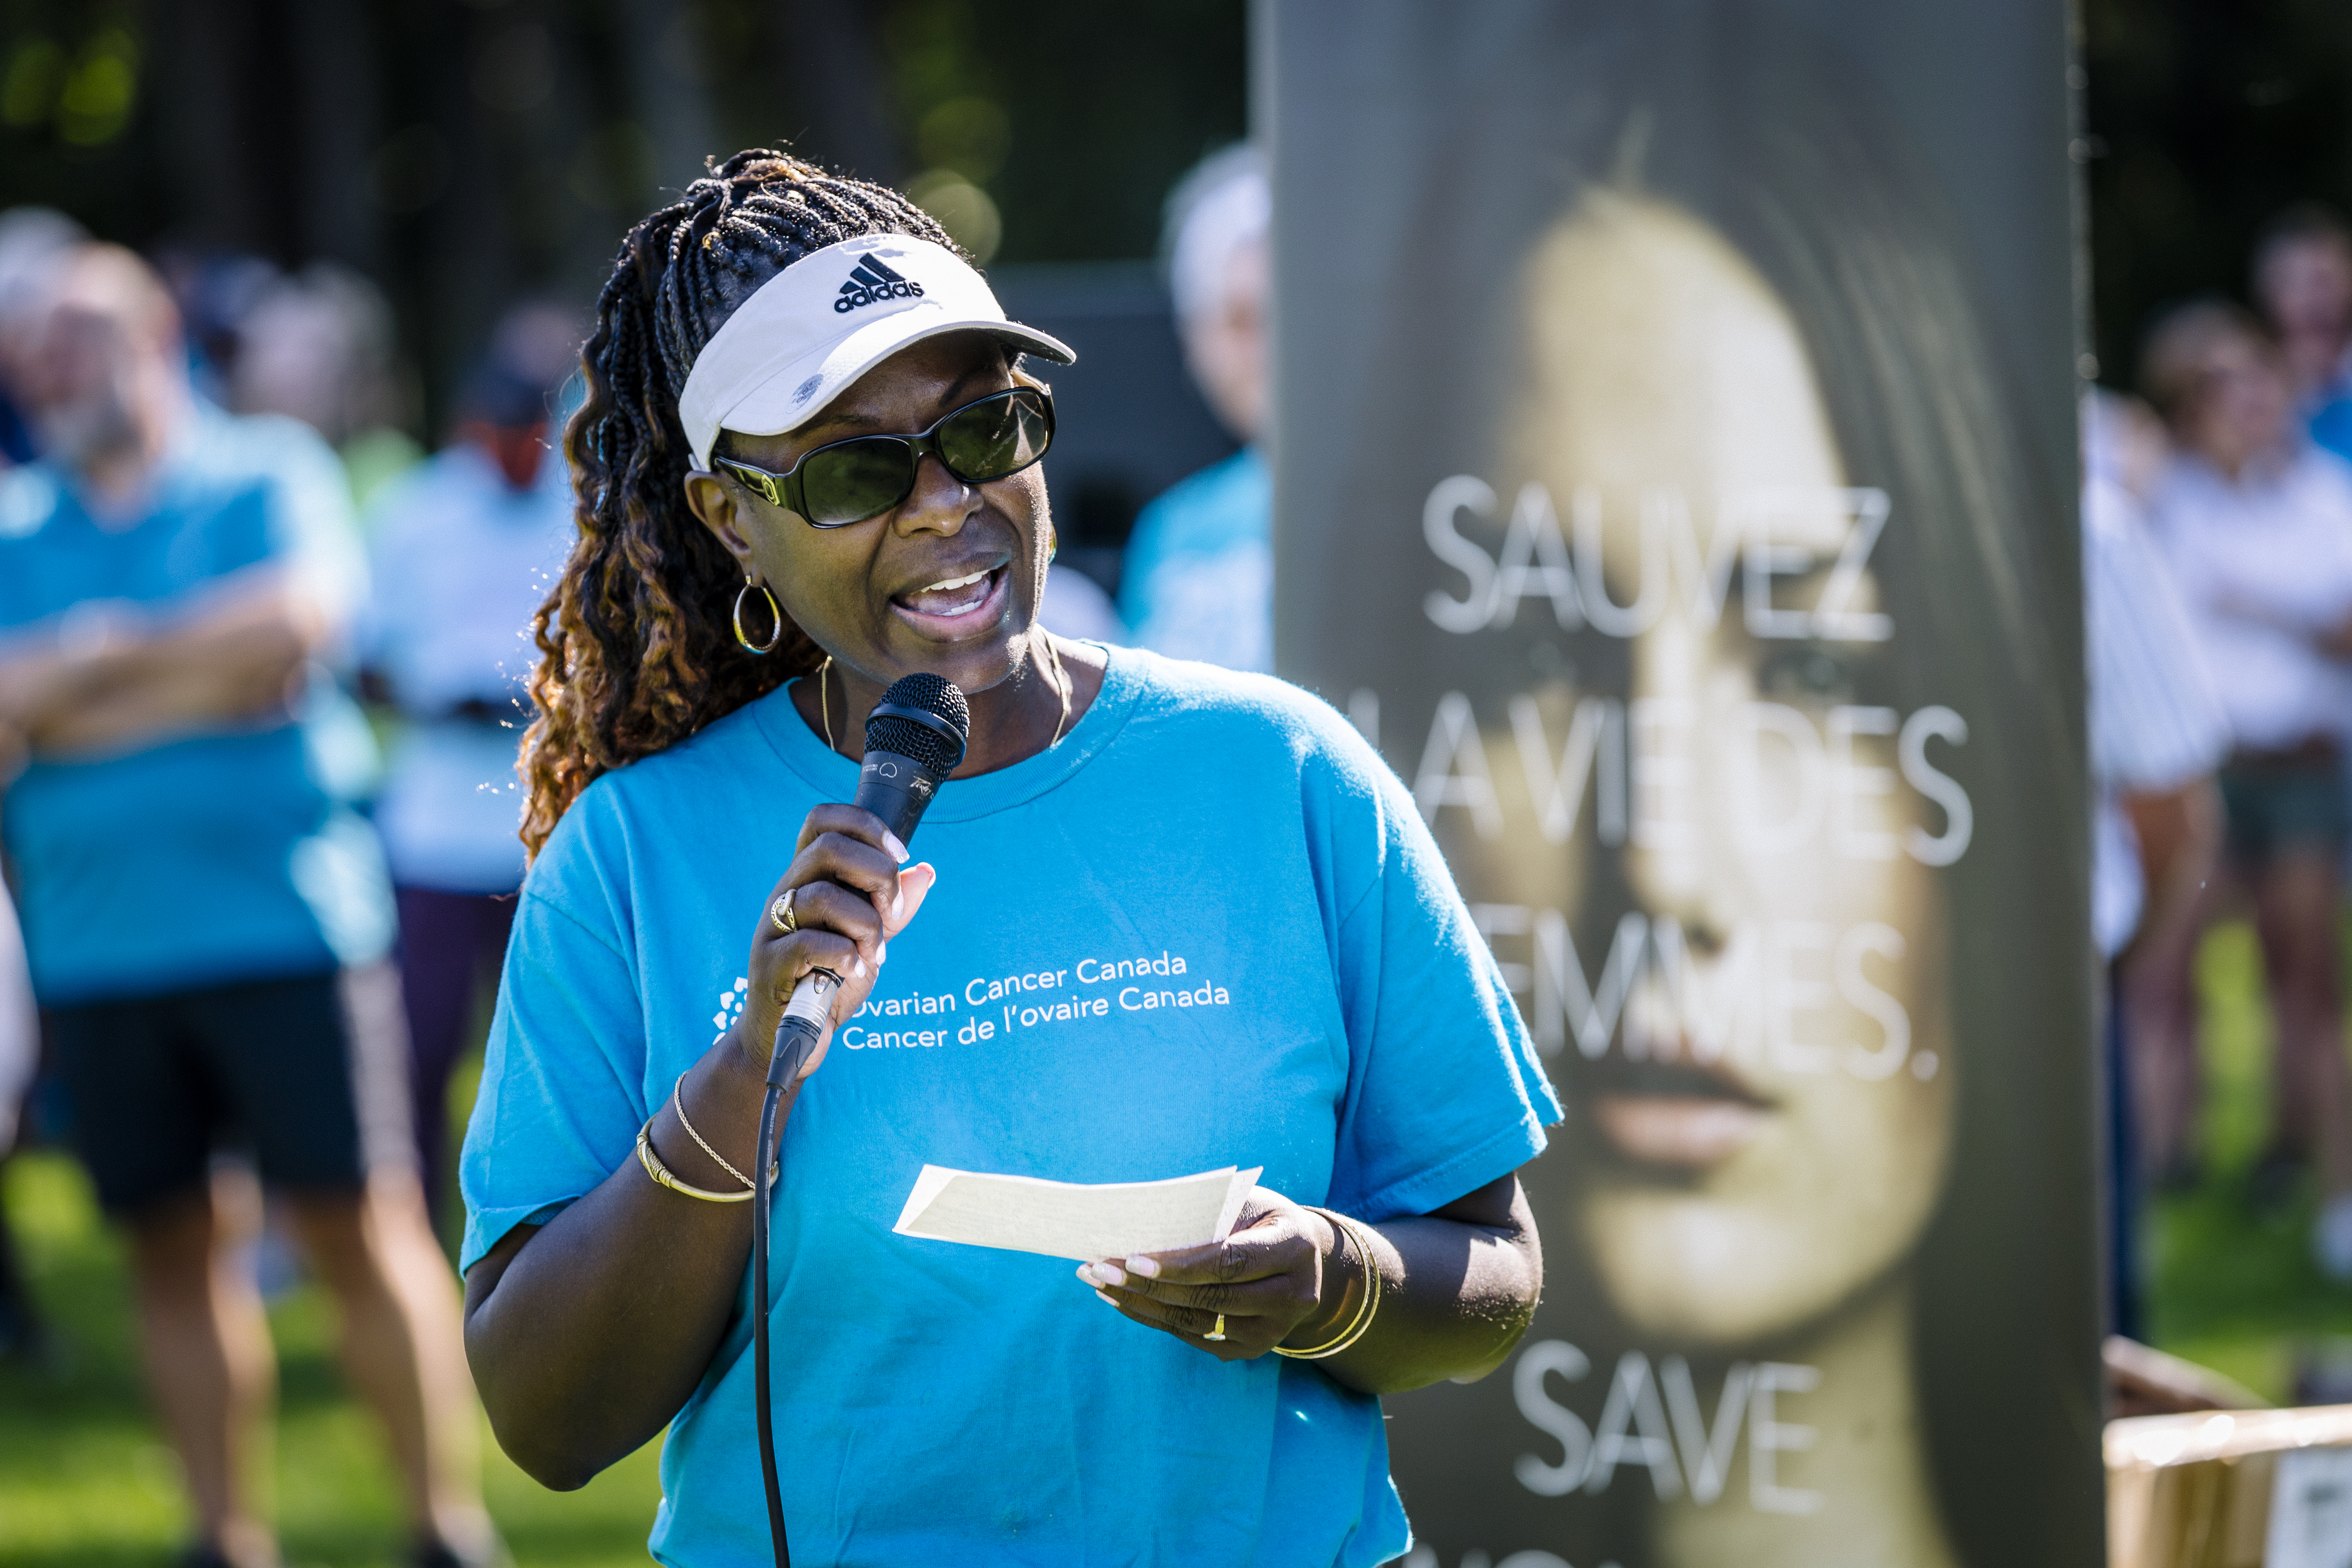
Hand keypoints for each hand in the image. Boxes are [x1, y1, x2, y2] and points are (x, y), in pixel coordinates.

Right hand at [729, 802, 935, 1080]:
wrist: (787, 1039)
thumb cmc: (828, 981)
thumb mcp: (868, 938)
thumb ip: (893, 907)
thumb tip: (926, 871)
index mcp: (808, 878)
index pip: (823, 819)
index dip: (867, 826)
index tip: (901, 856)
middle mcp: (786, 894)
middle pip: (828, 847)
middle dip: (878, 875)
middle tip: (891, 912)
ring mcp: (773, 929)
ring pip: (824, 897)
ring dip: (867, 927)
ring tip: (873, 955)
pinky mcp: (770, 965)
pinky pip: (810, 943)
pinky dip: (846, 956)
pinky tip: (855, 971)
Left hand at [1077, 1188, 1341, 1362]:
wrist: (1304, 1258)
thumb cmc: (1261, 1217)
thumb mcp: (1245, 1202)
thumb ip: (1205, 1214)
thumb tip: (1140, 1227)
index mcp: (1293, 1248)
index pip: (1229, 1261)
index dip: (1179, 1264)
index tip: (1131, 1258)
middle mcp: (1293, 1296)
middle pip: (1209, 1297)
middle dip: (1147, 1284)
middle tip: (1097, 1268)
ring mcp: (1273, 1330)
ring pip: (1196, 1322)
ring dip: (1140, 1303)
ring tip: (1098, 1282)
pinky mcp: (1251, 1348)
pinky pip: (1194, 1336)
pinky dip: (1154, 1318)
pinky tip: (1121, 1299)